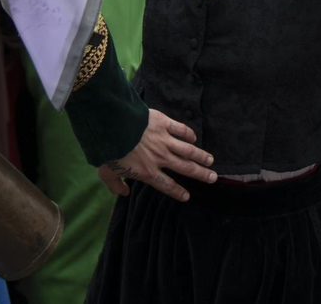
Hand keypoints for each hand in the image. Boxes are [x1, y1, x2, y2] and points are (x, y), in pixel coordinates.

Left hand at [99, 108, 215, 201]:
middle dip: (200, 174)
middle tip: (213, 178)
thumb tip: (124, 192)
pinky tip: (194, 137)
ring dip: (200, 156)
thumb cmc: (108, 150)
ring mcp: (164, 140)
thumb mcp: (106, 173)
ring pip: (187, 150)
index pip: (167, 185)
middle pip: (185, 168)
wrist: (112, 126)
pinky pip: (180, 129)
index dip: (178, 192)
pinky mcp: (163, 123)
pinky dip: (188, 134)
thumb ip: (115, 185)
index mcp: (147, 172)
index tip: (188, 196)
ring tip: (210, 160)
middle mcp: (160, 158)